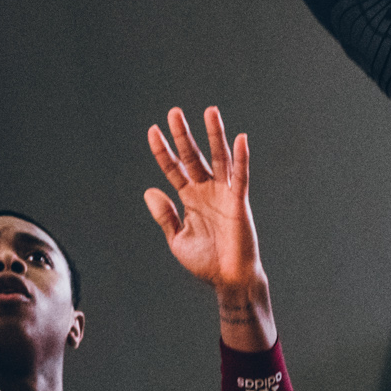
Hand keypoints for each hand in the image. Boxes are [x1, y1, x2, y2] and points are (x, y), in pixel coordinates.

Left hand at [147, 107, 275, 347]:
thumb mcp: (177, 239)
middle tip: (173, 112)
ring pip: (219, 158)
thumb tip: (150, 190)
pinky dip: (241, 158)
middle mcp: (206, 191)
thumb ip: (165, 216)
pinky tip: (240, 139)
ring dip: (214, 135)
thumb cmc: (206, 262)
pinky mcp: (239, 202)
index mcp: (190, 199)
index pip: (174, 169)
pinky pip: (241, 177)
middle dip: (183, 135)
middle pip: (193, 156)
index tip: (152, 130)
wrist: (228, 280)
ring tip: (209, 111)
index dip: (163, 151)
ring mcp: (224, 194)